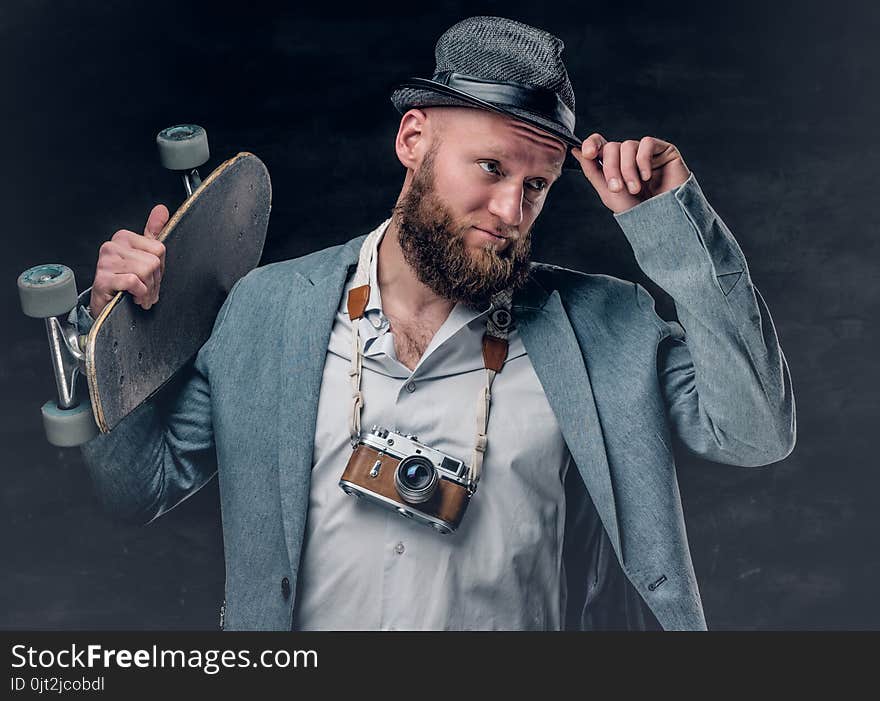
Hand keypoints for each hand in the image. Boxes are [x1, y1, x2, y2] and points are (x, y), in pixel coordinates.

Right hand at [89, 204, 168, 316]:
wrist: (108, 307)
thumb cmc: (128, 283)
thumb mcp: (144, 256)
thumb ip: (153, 232)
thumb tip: (162, 209)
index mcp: (124, 238)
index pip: (159, 249)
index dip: (160, 269)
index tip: (151, 277)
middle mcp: (112, 246)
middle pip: (154, 262)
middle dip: (155, 282)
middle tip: (146, 290)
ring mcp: (106, 262)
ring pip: (145, 272)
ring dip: (147, 291)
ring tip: (140, 295)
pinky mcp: (103, 278)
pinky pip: (133, 281)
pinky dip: (138, 293)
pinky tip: (131, 297)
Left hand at [571, 134, 690, 213]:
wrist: (662, 219)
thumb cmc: (637, 210)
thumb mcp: (608, 192)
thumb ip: (592, 170)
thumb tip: (576, 150)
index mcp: (615, 164)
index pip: (600, 144)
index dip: (592, 143)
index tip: (588, 153)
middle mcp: (630, 156)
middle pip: (611, 146)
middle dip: (611, 168)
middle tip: (617, 188)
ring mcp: (647, 153)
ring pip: (628, 145)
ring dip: (627, 169)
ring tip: (635, 189)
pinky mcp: (664, 150)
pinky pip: (647, 143)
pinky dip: (643, 161)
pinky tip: (648, 177)